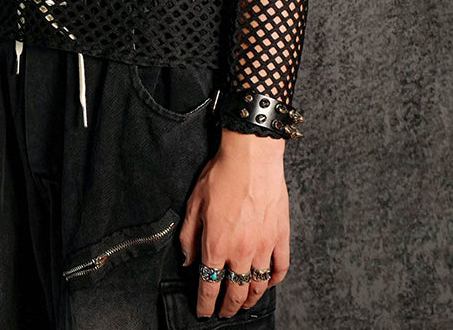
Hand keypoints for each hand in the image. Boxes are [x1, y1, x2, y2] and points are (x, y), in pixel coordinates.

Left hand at [179, 129, 289, 318]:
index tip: (203, 311)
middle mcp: (241, 252)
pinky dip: (273, 281)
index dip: (205, 304)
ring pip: (258, 286)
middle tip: (223, 312)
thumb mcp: (194, 203)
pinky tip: (267, 283)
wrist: (251, 157)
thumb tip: (188, 261)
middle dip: (227, 308)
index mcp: (216, 245)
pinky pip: (280, 268)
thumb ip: (188, 236)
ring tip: (244, 304)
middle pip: (235, 293)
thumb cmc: (221, 175)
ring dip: (250, 300)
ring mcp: (264, 247)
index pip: (209, 287)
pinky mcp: (281, 237)